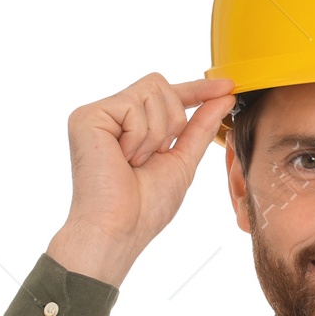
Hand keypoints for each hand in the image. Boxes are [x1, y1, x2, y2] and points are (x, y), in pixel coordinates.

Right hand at [46, 73, 236, 286]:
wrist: (118, 229)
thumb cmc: (145, 208)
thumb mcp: (182, 161)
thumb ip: (201, 127)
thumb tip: (225, 96)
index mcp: (131, 127)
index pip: (168, 95)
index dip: (198, 90)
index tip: (228, 86)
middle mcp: (112, 115)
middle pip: (161, 86)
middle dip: (172, 123)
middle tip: (152, 158)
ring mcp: (98, 114)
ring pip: (150, 92)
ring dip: (155, 135)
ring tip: (134, 162)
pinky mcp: (87, 116)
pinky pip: (133, 106)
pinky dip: (139, 137)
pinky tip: (123, 159)